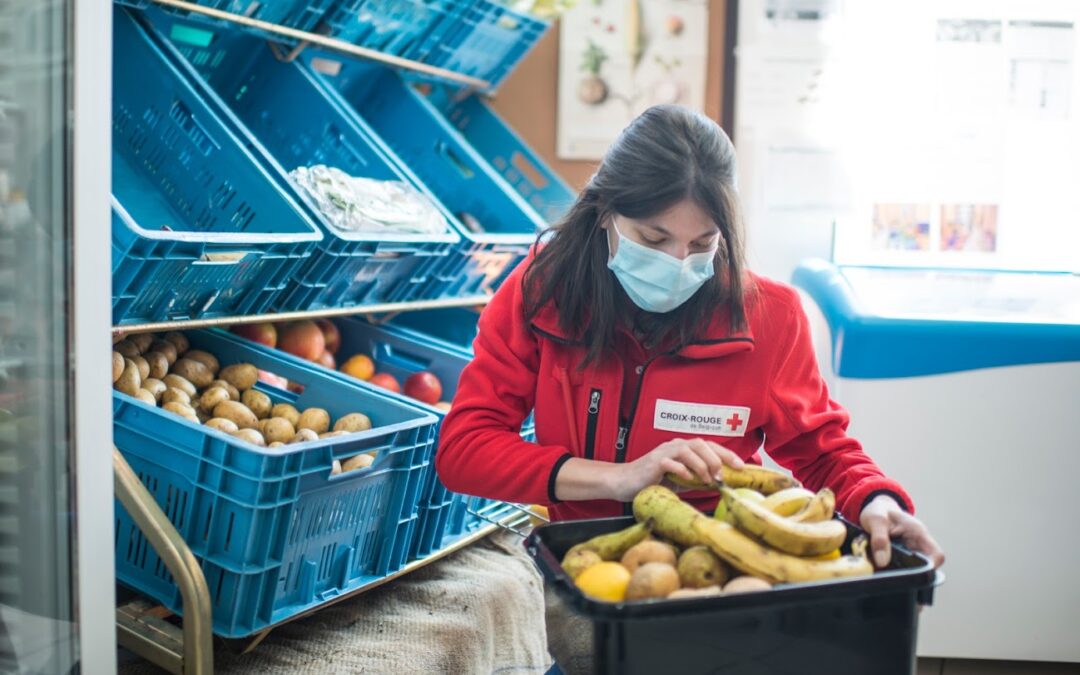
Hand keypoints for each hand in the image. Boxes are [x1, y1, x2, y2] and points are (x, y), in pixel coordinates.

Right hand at [610, 438, 744, 501]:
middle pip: (701, 443)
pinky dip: (682, 469)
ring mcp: (663, 452)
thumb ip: (696, 479)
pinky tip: (688, 479)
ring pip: (688, 450)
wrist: (624, 482)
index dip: (726, 453)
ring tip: (708, 479)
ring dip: (702, 465)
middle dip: (716, 458)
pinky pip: (670, 462)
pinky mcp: (653, 462)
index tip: (740, 466)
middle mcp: (674, 446)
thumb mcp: (680, 481)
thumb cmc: (652, 481)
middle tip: (722, 475)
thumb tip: (718, 484)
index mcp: (683, 448)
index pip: (708, 445)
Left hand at [860, 494, 944, 568]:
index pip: (937, 554)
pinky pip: (903, 566)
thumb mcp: (876, 520)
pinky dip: (895, 569)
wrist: (875, 508)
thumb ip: (879, 539)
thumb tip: (882, 562)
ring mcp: (911, 549)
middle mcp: (918, 543)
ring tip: (887, 575)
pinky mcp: (903, 554)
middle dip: (913, 574)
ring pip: (914, 568)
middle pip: (926, 565)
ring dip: (903, 573)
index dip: (932, 567)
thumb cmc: (879, 511)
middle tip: (895, 578)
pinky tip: (883, 571)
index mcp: (918, 532)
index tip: (916, 576)